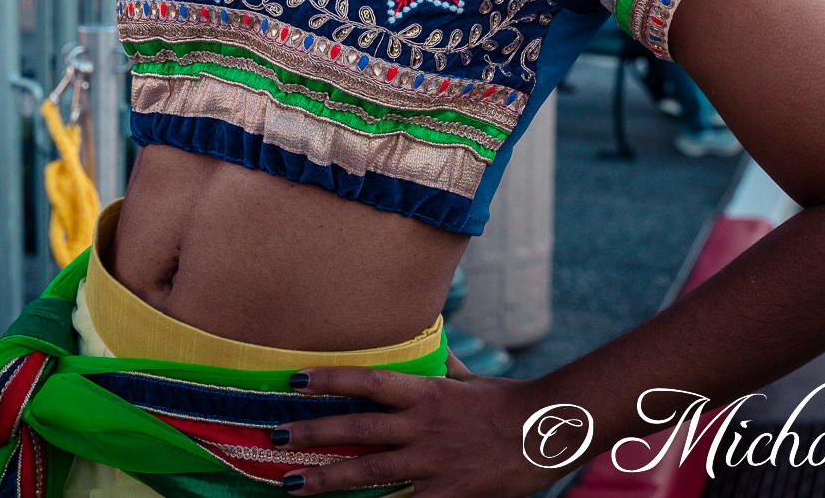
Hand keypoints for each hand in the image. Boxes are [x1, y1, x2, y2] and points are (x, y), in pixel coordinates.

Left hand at [272, 360, 565, 497]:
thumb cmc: (510, 404)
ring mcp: (433, 462)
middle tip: (274, 435)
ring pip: (369, 472)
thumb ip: (445, 367)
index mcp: (426, 394)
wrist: (549, 430)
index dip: (330, 379)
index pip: (369, 382)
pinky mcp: (448, 494)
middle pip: (357, 429)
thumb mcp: (472, 381)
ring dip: (327, 479)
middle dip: (312, 434)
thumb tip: (432, 341)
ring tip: (291, 484)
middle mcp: (422, 427)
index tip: (296, 380)